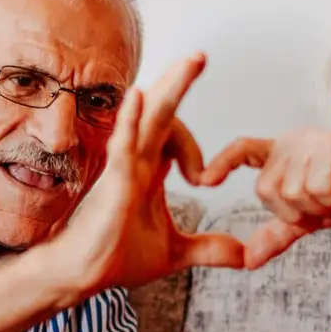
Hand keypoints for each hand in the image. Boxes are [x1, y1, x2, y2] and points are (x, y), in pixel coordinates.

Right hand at [47, 54, 245, 293]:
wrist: (84, 275)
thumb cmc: (117, 256)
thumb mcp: (176, 252)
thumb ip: (211, 248)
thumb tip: (246, 255)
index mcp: (149, 170)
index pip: (173, 136)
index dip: (194, 152)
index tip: (205, 181)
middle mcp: (135, 161)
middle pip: (161, 113)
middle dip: (179, 84)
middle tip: (201, 56)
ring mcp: (123, 167)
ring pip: (149, 119)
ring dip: (169, 89)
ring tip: (190, 62)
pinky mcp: (114, 182)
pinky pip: (123, 145)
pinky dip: (130, 121)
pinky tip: (139, 97)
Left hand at [199, 130, 330, 267]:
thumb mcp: (308, 218)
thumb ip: (277, 233)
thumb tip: (247, 260)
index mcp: (282, 150)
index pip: (243, 150)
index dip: (222, 163)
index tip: (203, 181)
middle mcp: (293, 141)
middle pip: (267, 191)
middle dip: (296, 210)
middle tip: (326, 198)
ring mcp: (312, 143)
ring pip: (292, 195)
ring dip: (318, 207)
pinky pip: (316, 191)